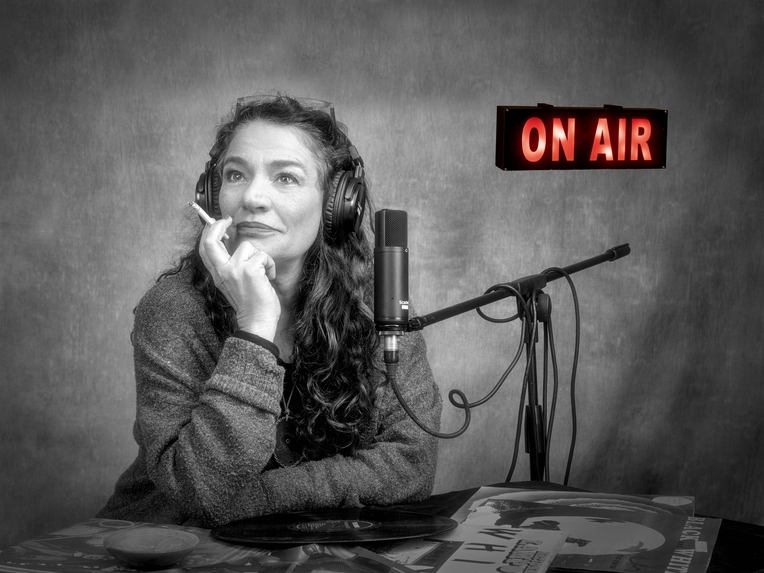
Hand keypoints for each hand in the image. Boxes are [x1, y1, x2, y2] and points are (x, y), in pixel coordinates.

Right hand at [198, 217, 279, 339]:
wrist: (258, 321)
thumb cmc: (251, 303)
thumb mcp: (235, 282)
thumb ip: (231, 265)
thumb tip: (231, 242)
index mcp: (218, 274)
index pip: (205, 248)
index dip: (209, 231)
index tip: (219, 222)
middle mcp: (222, 271)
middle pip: (211, 240)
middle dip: (218, 225)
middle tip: (229, 220)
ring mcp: (235, 270)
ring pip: (248, 246)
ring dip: (260, 257)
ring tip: (263, 273)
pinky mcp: (250, 270)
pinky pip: (263, 256)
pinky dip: (270, 265)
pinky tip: (268, 278)